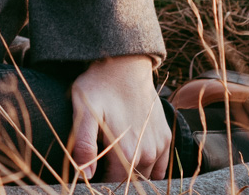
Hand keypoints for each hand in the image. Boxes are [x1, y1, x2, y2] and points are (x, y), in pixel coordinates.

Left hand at [70, 54, 168, 180]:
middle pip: (130, 179)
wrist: (124, 65)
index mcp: (126, 154)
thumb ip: (84, 146)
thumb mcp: (83, 113)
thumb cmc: (98, 87)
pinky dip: (150, 167)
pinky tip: (136, 157)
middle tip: (102, 157)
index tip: (93, 168)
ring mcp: (159, 146)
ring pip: (145, 173)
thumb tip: (84, 174)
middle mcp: (147, 154)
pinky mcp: (165, 137)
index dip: (101, 179)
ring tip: (116, 154)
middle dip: (116, 174)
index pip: (114, 182)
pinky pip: (160, 166)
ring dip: (132, 170)